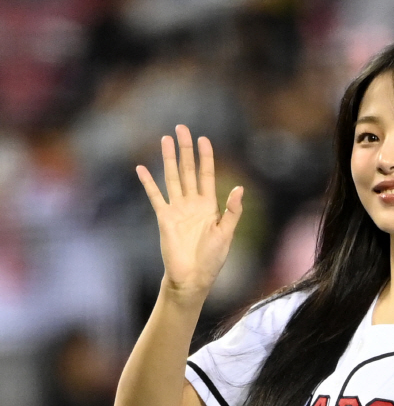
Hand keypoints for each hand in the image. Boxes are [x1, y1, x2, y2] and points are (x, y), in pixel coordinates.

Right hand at [135, 124, 243, 295]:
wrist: (193, 277)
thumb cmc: (212, 259)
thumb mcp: (227, 234)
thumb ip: (233, 211)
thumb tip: (240, 188)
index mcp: (209, 206)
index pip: (207, 175)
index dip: (205, 157)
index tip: (204, 139)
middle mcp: (192, 204)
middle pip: (188, 170)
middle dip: (185, 149)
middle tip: (181, 128)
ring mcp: (177, 209)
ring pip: (172, 178)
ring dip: (168, 158)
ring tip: (165, 139)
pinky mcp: (164, 218)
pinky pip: (155, 196)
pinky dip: (148, 182)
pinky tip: (141, 168)